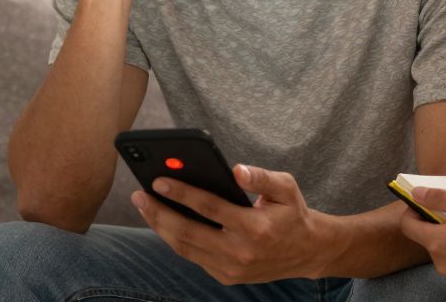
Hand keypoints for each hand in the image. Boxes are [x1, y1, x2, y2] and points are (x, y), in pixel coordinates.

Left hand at [132, 164, 334, 283]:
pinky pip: (193, 257)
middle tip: (138, 195)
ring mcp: (231, 269)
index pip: (210, 208)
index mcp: (256, 228)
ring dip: (160, 227)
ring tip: (144, 206)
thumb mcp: (286, 187)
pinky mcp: (226, 277)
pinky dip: (175, 239)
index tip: (158, 180)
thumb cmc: (293, 213)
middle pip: (188, 233)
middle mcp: (241, 252)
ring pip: (185, 248)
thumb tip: (236, 169)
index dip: (182, 194)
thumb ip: (261, 177)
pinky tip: (163, 221)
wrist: (307, 252)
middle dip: (159, 213)